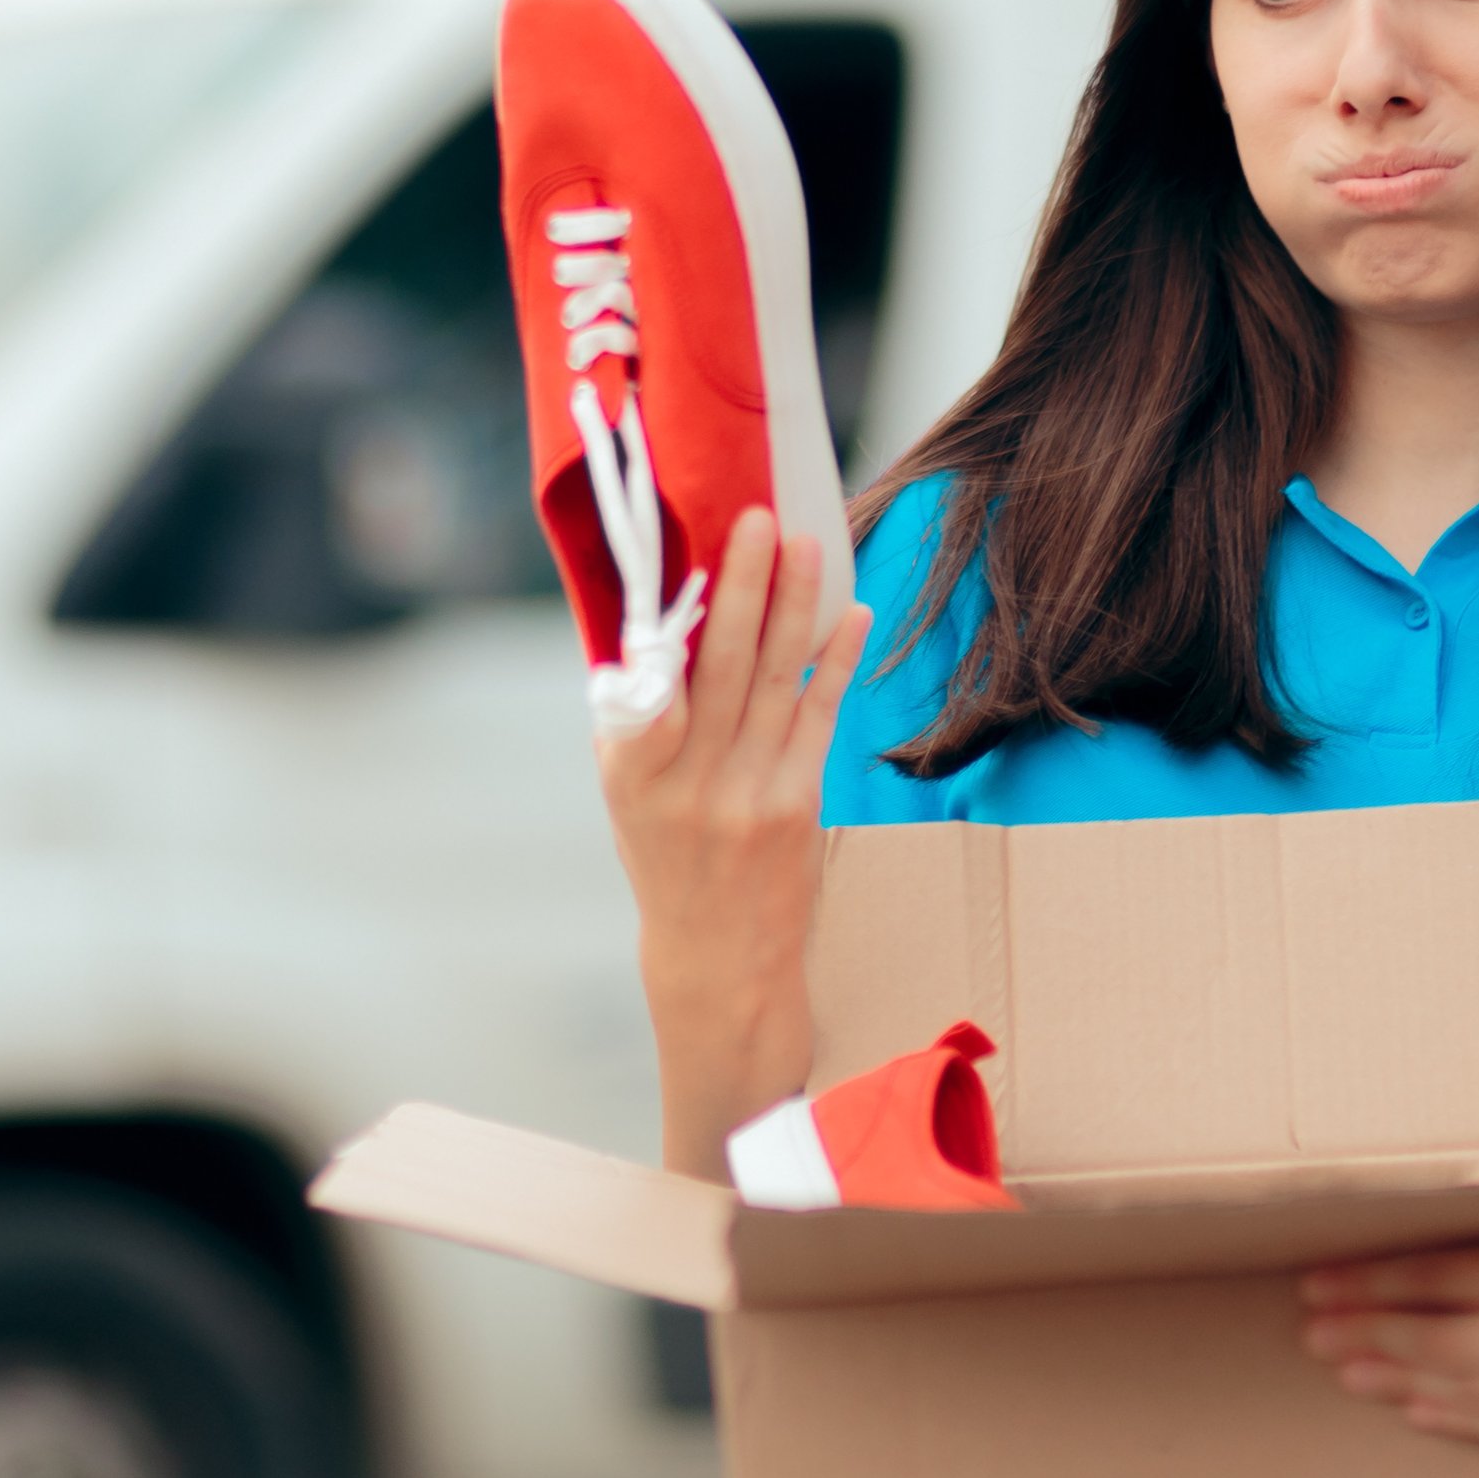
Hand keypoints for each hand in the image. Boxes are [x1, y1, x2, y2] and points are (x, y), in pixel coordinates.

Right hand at [595, 506, 868, 1176]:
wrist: (717, 959)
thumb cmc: (664, 856)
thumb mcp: (626, 795)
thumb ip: (635, 717)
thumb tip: (650, 620)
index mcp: (630, 773)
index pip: (647, 685)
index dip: (664, 623)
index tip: (681, 558)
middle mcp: (688, 783)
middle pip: (718, 666)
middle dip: (740, 587)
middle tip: (757, 518)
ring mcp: (749, 795)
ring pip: (774, 681)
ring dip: (793, 605)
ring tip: (806, 542)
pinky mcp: (800, 805)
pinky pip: (820, 718)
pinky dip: (836, 662)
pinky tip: (852, 613)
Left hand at [1296, 1140, 1478, 1449]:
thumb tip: (1399, 1195)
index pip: (1445, 1275)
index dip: (1373, 1281)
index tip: (1319, 1281)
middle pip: (1451, 1343)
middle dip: (1373, 1337)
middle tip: (1315, 1334)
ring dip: (1403, 1383)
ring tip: (1350, 1371)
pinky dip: (1463, 1421)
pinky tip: (1415, 1407)